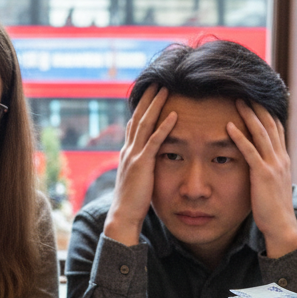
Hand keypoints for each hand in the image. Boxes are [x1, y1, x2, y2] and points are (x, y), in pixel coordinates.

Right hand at [103, 86, 175, 246]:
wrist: (123, 216)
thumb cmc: (133, 202)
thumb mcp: (138, 179)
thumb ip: (143, 167)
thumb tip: (150, 163)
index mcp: (127, 153)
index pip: (133, 125)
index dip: (141, 108)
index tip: (148, 94)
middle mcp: (128, 150)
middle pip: (137, 117)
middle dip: (147, 99)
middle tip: (156, 81)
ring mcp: (134, 156)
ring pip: (144, 124)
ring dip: (155, 105)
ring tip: (165, 89)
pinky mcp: (142, 164)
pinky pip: (154, 141)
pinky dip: (164, 127)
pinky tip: (173, 115)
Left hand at [227, 100, 296, 257]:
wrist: (282, 226)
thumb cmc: (273, 209)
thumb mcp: (272, 185)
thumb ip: (266, 171)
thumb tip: (259, 164)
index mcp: (283, 160)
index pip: (276, 129)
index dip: (267, 112)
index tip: (258, 98)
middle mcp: (281, 159)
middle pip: (270, 125)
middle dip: (258, 107)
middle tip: (246, 90)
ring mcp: (273, 166)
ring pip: (261, 133)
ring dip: (249, 115)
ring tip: (238, 100)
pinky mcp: (262, 175)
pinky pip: (250, 152)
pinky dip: (240, 137)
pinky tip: (229, 126)